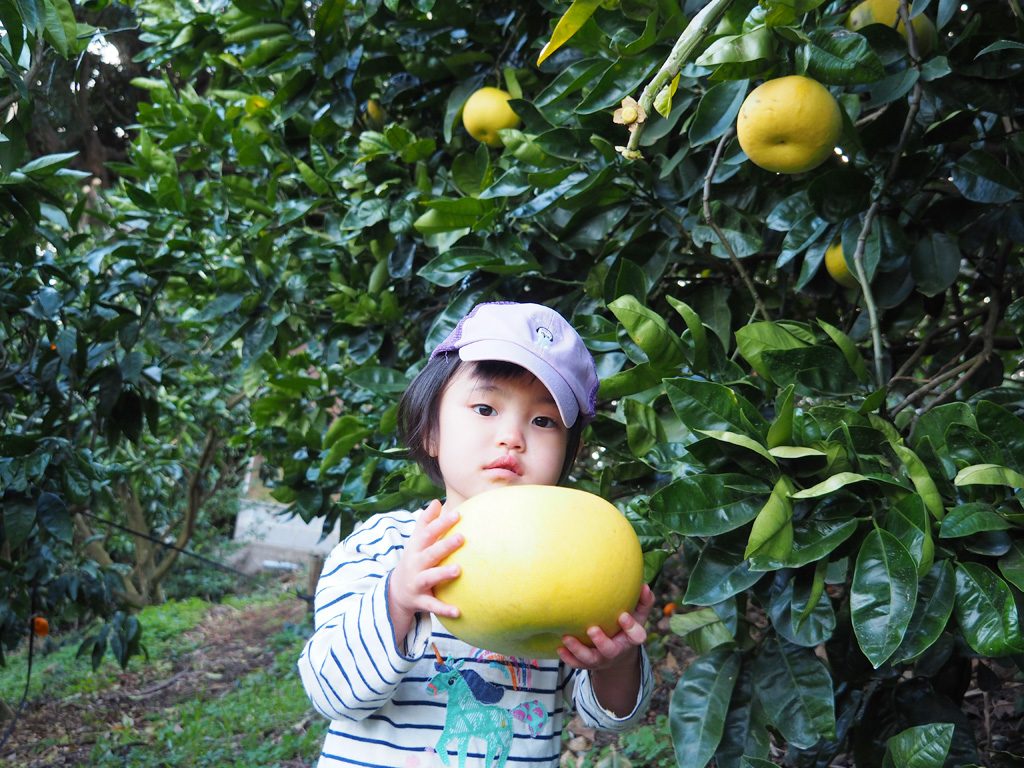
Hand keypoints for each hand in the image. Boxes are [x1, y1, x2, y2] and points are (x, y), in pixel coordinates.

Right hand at [388, 500, 463, 629]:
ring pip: (429, 578)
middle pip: (430, 553)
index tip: (457, 514)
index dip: (441, 523)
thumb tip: (437, 501)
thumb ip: (426, 522)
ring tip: (459, 570)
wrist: (396, 592)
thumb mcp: (416, 541)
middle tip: (462, 538)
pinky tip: (459, 611)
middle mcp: (415, 564)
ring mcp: (417, 583)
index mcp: (416, 548)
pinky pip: (432, 605)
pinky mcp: (420, 601)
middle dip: (444, 546)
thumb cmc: (414, 560)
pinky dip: (444, 609)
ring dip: (443, 574)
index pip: (428, 533)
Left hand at [557, 584, 653, 670]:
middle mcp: (616, 651)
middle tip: (591, 629)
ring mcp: (601, 659)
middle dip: (601, 641)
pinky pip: (577, 664)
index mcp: (630, 639)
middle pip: (610, 650)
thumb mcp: (638, 615)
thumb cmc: (626, 626)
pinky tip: (559, 648)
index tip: (622, 615)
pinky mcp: (588, 664)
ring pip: (590, 659)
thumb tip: (644, 585)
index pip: (635, 636)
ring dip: (577, 649)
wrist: (618, 652)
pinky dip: (568, 658)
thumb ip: (643, 601)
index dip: (630, 627)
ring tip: (566, 637)